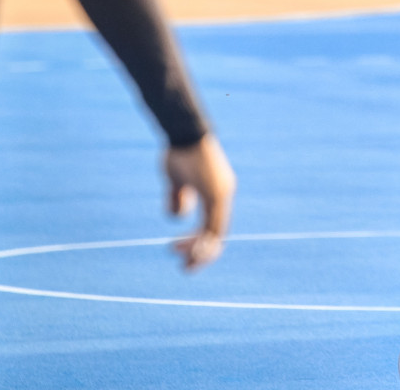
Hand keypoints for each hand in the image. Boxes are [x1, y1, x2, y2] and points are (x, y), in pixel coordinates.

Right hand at [163, 134, 235, 269]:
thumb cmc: (179, 151)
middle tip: (185, 268)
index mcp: (216, 192)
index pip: (212, 226)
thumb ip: (178, 198)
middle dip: (201, 254)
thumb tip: (177, 216)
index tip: (177, 250)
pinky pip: (213, 224)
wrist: (184, 131)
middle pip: (217, 233)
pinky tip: (189, 250)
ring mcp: (221, 194)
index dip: (198, 243)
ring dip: (200, 251)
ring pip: (216, 233)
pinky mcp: (216, 193)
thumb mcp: (177, 180)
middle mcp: (223, 194)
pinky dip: (202, 241)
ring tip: (184, 263)